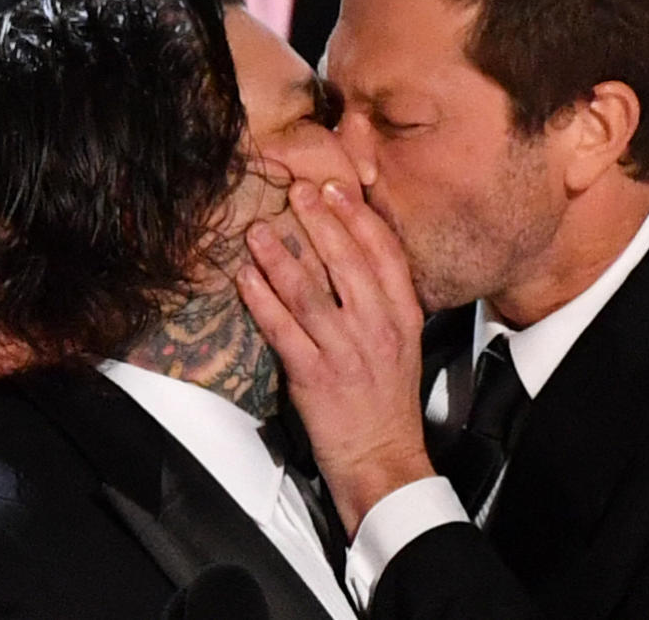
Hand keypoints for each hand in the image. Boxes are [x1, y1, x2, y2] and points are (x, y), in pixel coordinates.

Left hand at [237, 179, 432, 536]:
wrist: (382, 458)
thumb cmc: (387, 400)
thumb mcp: (403, 342)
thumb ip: (383, 300)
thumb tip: (349, 255)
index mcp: (403, 315)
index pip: (384, 253)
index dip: (358, 217)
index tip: (336, 189)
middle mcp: (377, 327)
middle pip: (346, 262)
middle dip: (319, 221)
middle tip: (296, 190)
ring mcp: (345, 351)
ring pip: (308, 291)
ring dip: (279, 255)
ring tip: (257, 230)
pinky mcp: (315, 376)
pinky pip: (282, 329)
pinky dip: (261, 299)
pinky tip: (245, 278)